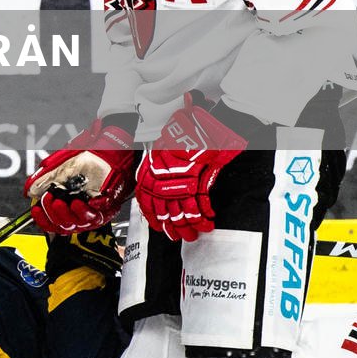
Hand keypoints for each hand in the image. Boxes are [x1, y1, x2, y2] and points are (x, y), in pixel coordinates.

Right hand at [23, 118, 138, 233]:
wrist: (106, 148)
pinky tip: (90, 202)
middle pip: (63, 225)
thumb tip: (29, 191)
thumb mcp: (59, 166)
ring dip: (72, 215)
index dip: (42, 218)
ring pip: (79, 224)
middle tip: (53, 200)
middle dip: (55, 214)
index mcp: (63, 201)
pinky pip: (99, 216)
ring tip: (71, 202)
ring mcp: (91, 209)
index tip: (36, 210)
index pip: (50, 220)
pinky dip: (92, 210)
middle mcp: (76, 208)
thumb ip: (43, 179)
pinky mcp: (107, 208)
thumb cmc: (84, 155)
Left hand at [135, 96, 247, 242]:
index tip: (158, 226)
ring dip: (190, 225)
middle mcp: (164, 173)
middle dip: (173, 226)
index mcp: (153, 166)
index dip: (152, 215)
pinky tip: (208, 221)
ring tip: (195, 233)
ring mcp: (182, 176)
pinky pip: (200, 202)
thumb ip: (162, 165)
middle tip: (180, 236)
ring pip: (183, 209)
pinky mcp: (200, 178)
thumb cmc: (190, 131)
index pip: (147, 198)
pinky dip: (204, 214)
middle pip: (166, 208)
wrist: (209, 121)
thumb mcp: (169, 145)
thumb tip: (158, 184)